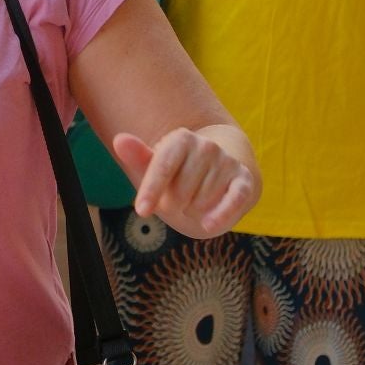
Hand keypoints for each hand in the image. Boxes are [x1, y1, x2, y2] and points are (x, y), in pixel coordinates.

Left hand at [112, 129, 258, 237]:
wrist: (215, 178)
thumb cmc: (176, 176)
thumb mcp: (155, 169)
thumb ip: (138, 157)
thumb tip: (119, 140)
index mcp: (180, 139)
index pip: (163, 167)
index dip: (151, 190)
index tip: (141, 211)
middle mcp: (206, 146)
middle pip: (181, 190)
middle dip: (174, 203)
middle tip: (177, 200)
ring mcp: (227, 162)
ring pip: (202, 200)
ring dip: (194, 210)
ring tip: (195, 202)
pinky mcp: (244, 181)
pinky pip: (234, 199)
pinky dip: (222, 214)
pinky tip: (208, 225)